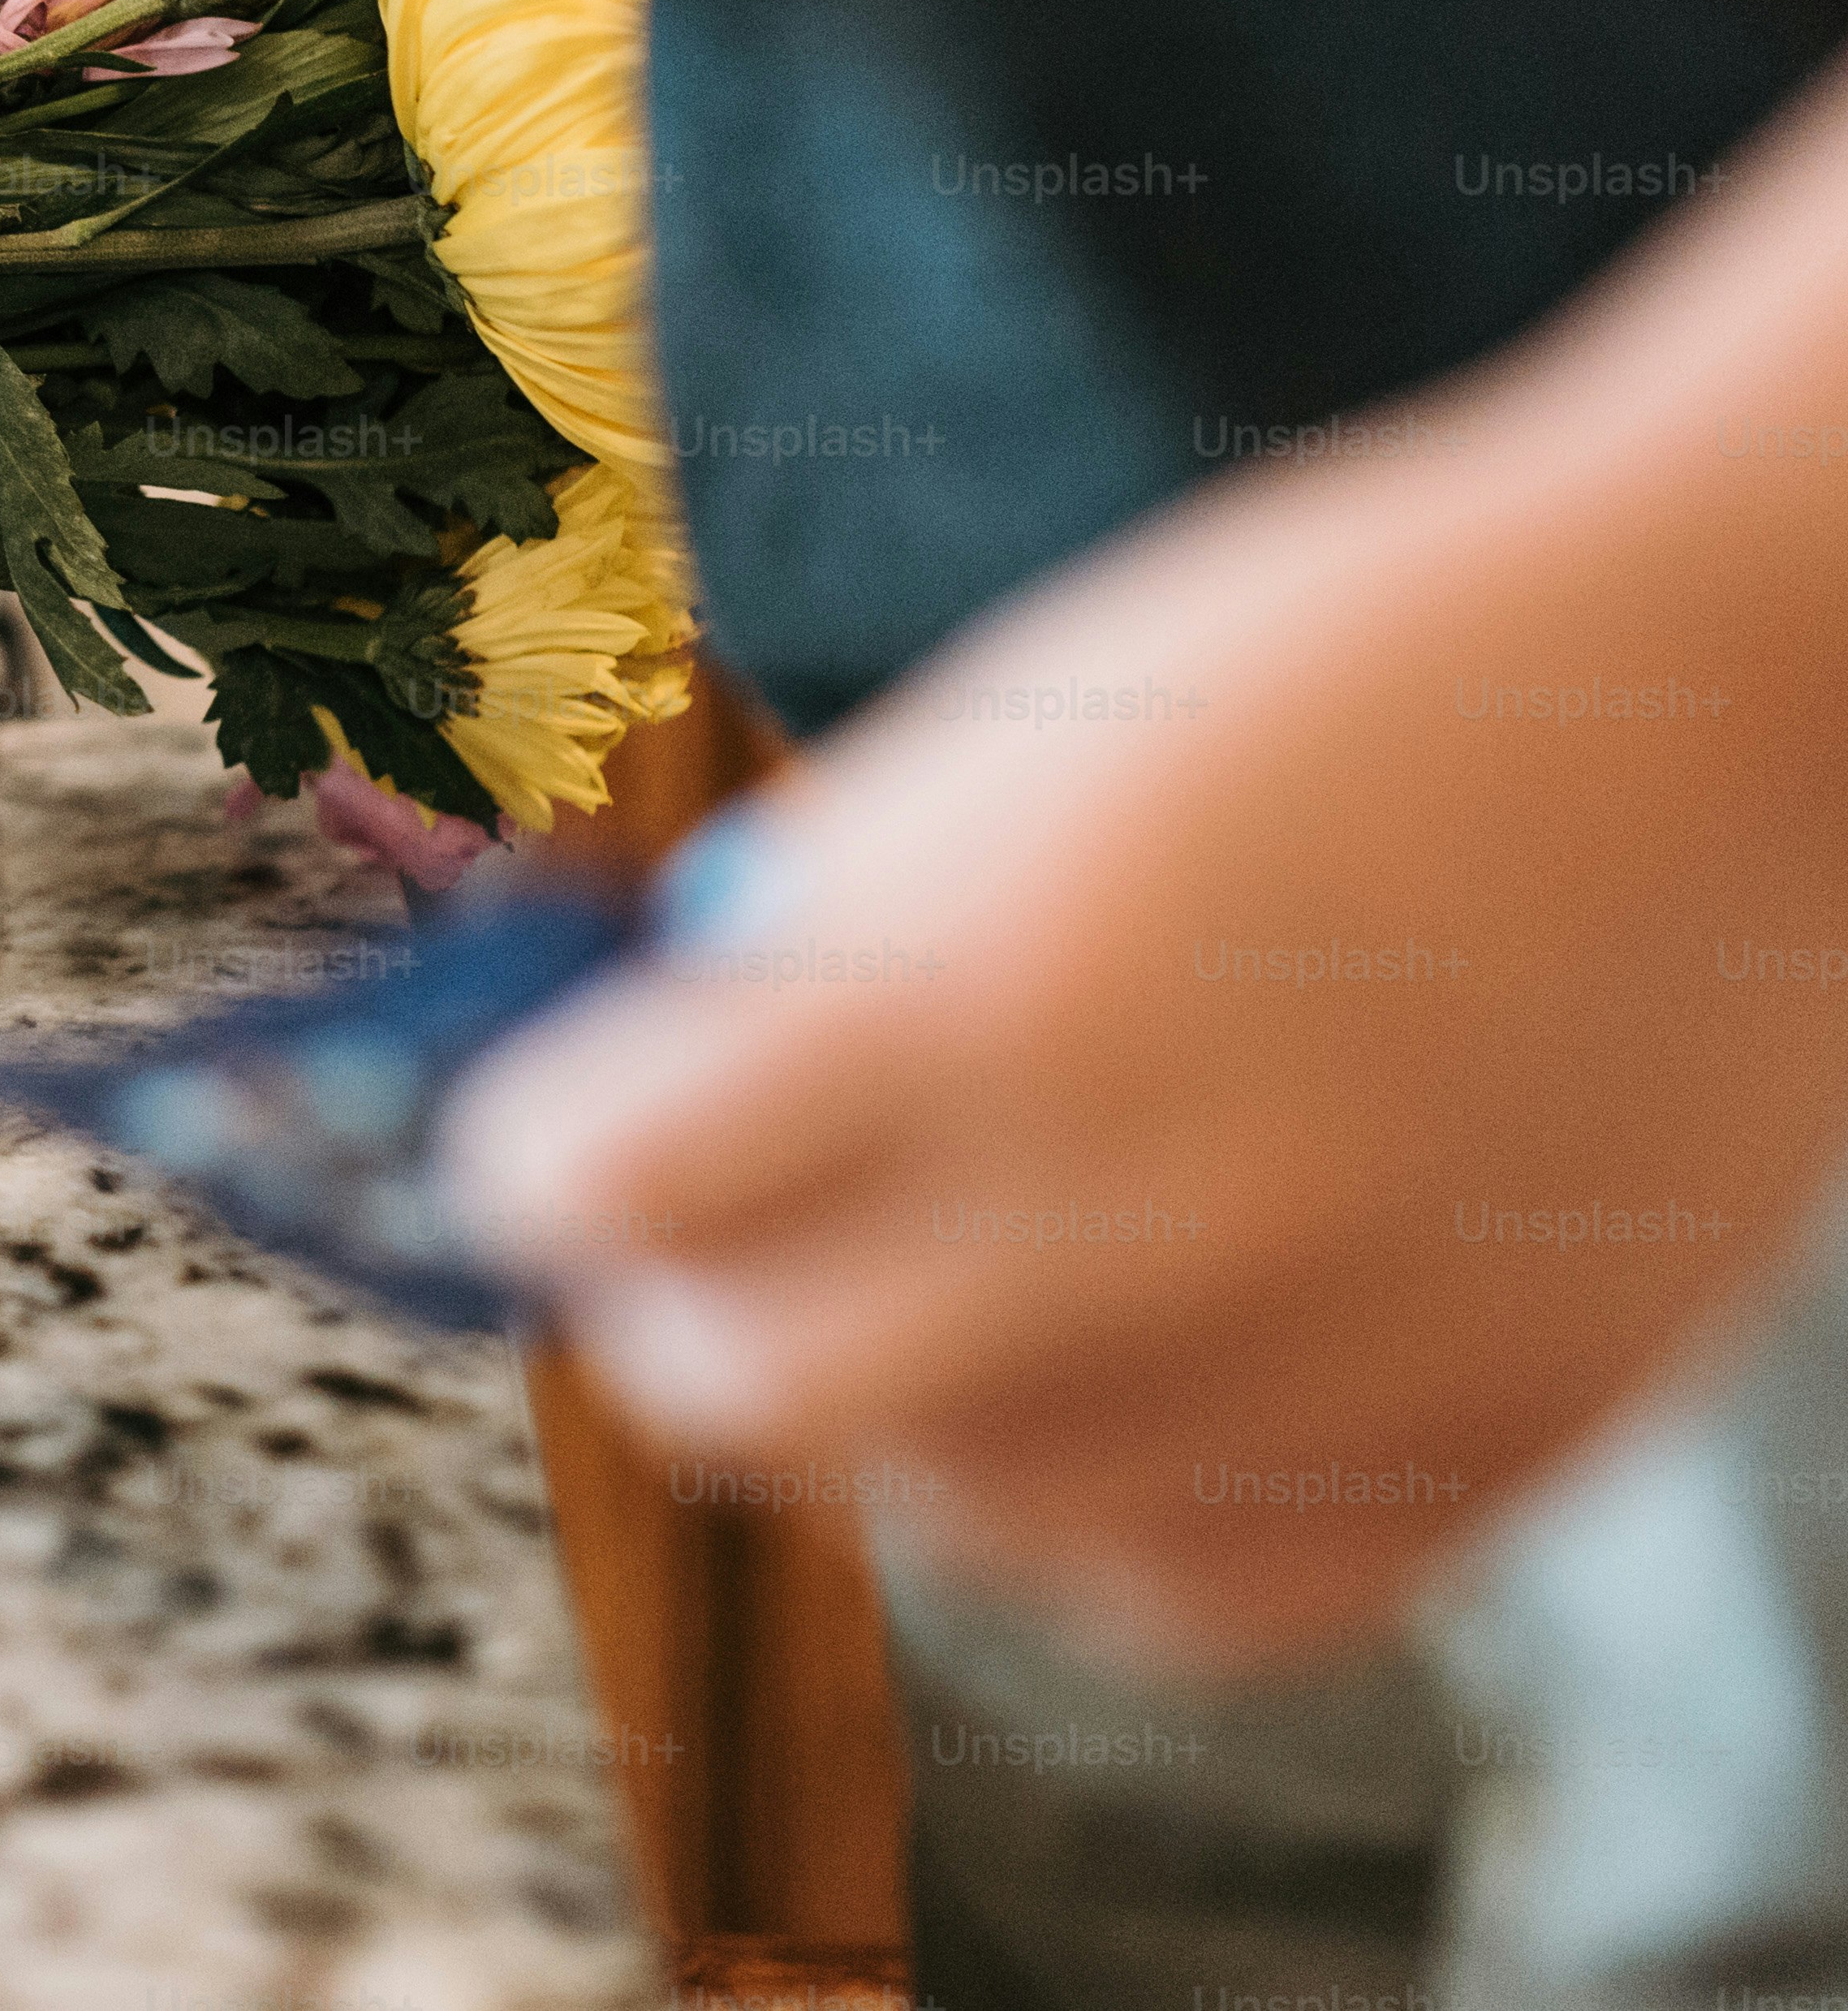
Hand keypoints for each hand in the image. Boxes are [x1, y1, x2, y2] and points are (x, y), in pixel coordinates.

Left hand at [441, 412, 1847, 1673]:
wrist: (1721, 691)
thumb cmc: (1333, 668)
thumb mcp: (1005, 754)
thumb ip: (810, 956)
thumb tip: (626, 1101)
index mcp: (978, 997)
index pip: (594, 1187)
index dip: (541, 1158)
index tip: (559, 1140)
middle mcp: (1136, 1211)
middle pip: (739, 1399)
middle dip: (682, 1315)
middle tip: (719, 1240)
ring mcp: (1321, 1355)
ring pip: (956, 1511)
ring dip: (914, 1402)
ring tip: (984, 1251)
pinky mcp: (1484, 1442)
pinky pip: (1182, 1593)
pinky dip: (1113, 1507)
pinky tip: (1135, 1365)